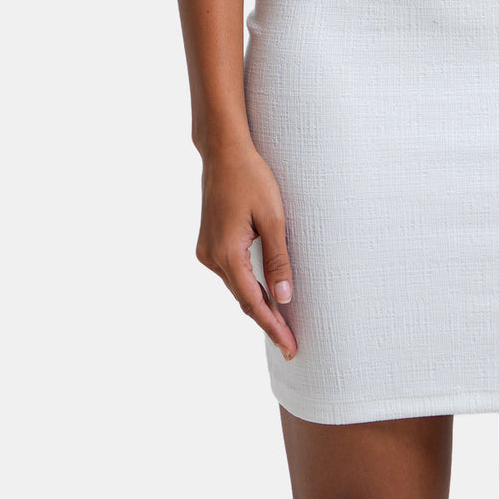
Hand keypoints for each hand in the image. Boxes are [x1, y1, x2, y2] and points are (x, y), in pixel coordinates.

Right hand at [195, 138, 297, 359]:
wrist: (224, 151)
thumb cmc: (252, 177)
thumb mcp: (273, 217)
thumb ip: (278, 259)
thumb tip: (283, 299)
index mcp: (227, 253)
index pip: (252, 302)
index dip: (273, 326)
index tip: (290, 347)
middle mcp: (211, 257)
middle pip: (243, 298)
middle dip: (268, 321)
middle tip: (292, 344)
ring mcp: (206, 250)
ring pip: (236, 286)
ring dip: (257, 303)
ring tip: (282, 324)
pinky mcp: (209, 242)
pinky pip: (231, 272)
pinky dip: (247, 285)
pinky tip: (262, 293)